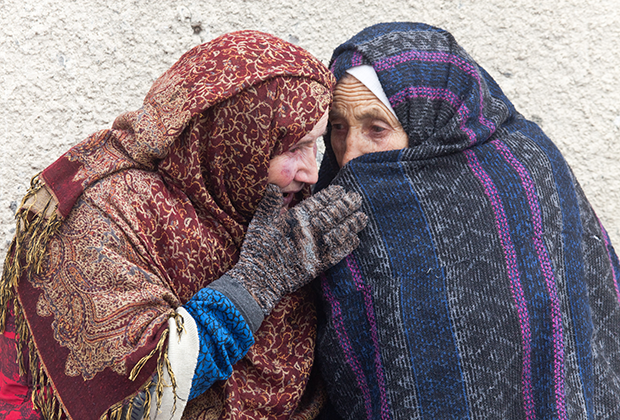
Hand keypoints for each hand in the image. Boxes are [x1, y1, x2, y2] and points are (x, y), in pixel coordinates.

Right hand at [228, 184, 366, 313]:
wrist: (259, 279)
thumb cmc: (258, 248)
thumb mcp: (260, 221)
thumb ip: (270, 202)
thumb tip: (275, 186)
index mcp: (296, 218)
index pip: (318, 202)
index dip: (332, 195)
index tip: (341, 190)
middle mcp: (309, 231)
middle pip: (333, 215)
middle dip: (347, 205)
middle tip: (357, 198)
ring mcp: (316, 249)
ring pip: (339, 232)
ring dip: (352, 224)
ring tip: (363, 217)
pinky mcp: (318, 265)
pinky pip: (338, 254)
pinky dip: (347, 246)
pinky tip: (355, 240)